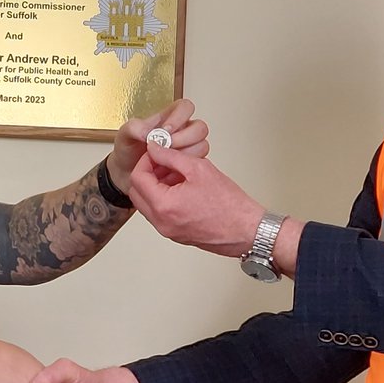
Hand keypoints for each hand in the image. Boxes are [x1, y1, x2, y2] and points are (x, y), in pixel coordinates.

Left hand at [106, 98, 209, 194]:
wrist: (126, 174)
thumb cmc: (128, 151)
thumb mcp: (124, 135)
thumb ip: (134, 127)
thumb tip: (149, 131)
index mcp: (169, 118)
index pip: (186, 107)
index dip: (179, 117)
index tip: (165, 130)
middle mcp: (182, 132)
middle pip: (200, 128)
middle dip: (184, 138)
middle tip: (167, 147)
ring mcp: (187, 149)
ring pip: (202, 146)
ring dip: (185, 155)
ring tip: (165, 162)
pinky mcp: (187, 166)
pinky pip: (197, 165)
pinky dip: (183, 169)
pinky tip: (168, 172)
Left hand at [127, 143, 264, 256]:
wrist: (246, 230)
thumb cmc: (229, 204)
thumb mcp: (198, 169)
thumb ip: (171, 156)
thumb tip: (155, 148)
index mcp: (164, 206)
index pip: (138, 178)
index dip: (145, 160)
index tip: (157, 152)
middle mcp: (161, 222)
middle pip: (137, 193)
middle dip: (147, 174)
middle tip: (164, 161)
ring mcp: (168, 231)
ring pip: (148, 204)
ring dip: (156, 186)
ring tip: (178, 174)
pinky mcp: (176, 234)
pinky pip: (160, 214)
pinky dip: (164, 198)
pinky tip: (183, 188)